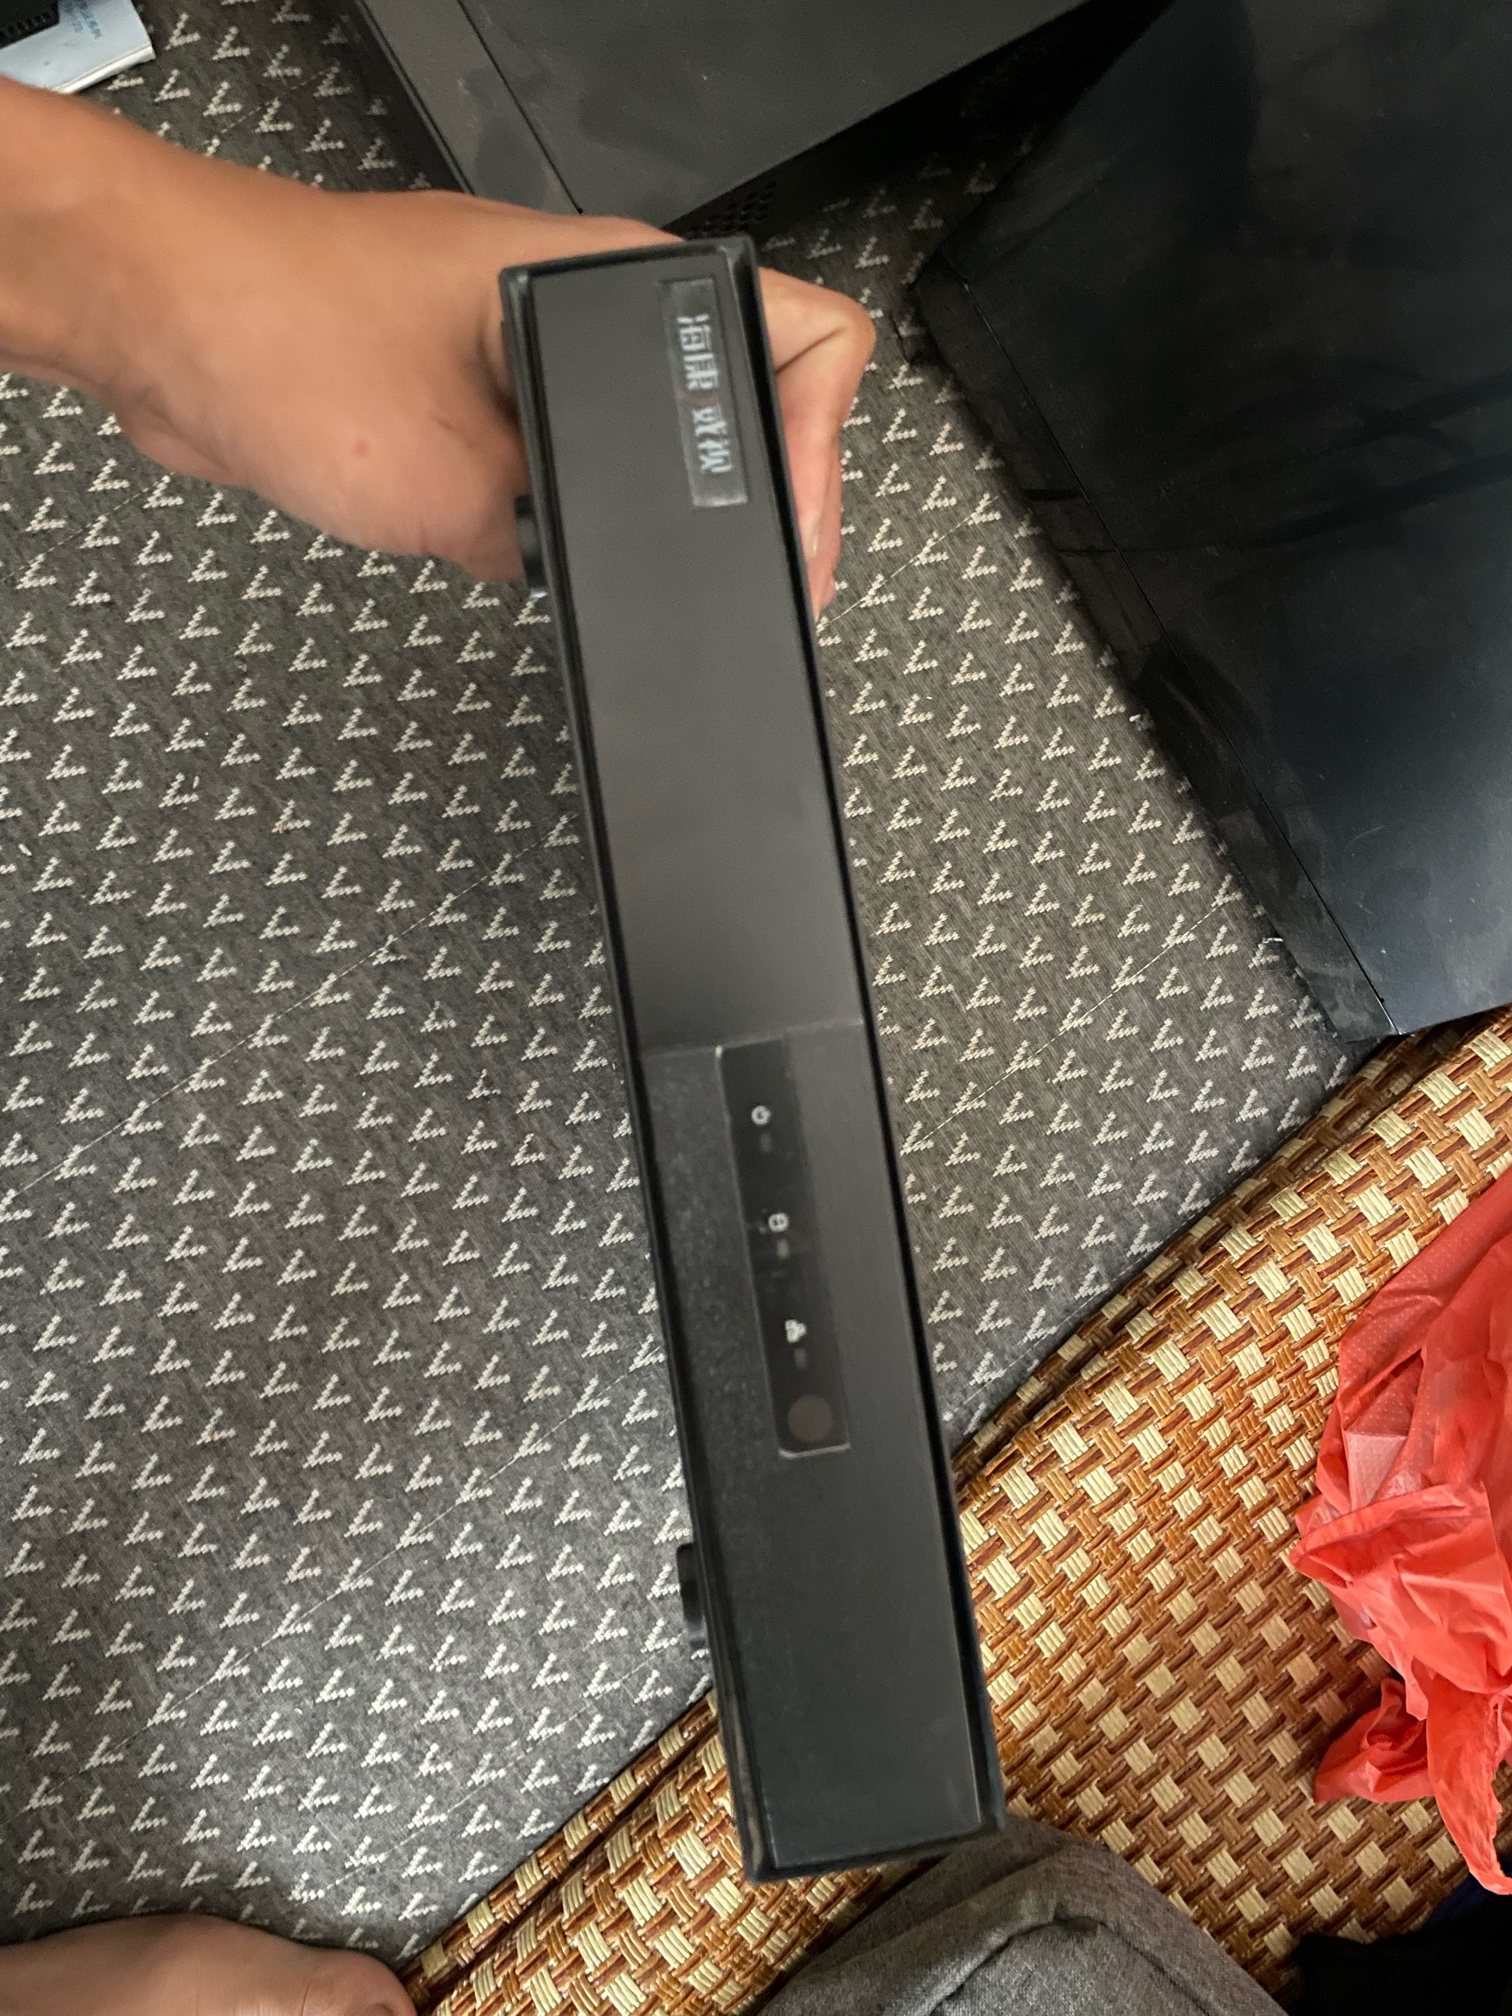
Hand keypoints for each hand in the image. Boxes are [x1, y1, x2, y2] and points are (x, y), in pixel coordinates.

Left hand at [1, 83, 873, 606]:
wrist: (163, 327)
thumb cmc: (282, 337)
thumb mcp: (456, 481)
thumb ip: (552, 544)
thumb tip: (601, 589)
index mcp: (615, 287)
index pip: (802, 341)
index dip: (825, 453)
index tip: (796, 545)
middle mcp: (591, 306)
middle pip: (748, 399)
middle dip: (761, 502)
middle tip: (768, 589)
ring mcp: (538, 346)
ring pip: (662, 437)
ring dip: (669, 514)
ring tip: (685, 586)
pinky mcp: (483, 388)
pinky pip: (572, 459)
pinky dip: (581, 519)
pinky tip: (568, 560)